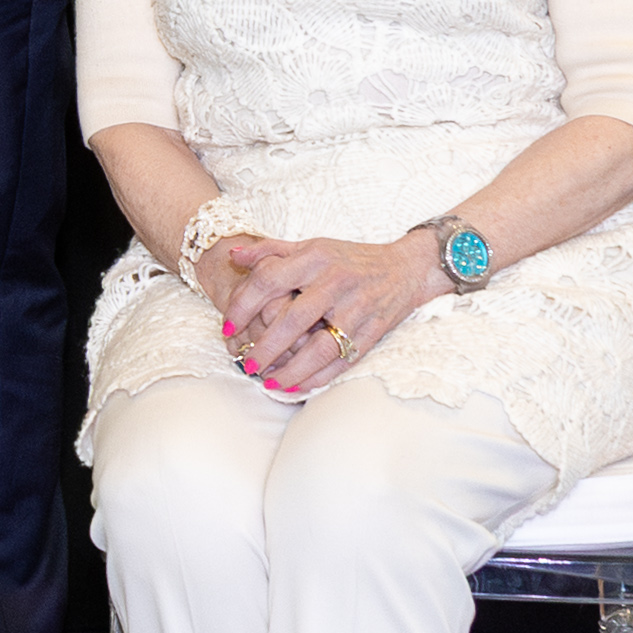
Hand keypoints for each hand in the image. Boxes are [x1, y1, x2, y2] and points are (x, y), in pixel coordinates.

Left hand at [210, 235, 446, 398]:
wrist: (405, 268)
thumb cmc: (349, 258)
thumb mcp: (310, 246)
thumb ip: (270, 250)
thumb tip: (233, 256)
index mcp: (315, 257)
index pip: (269, 280)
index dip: (243, 305)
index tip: (227, 326)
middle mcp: (335, 282)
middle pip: (292, 320)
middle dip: (265, 346)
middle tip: (245, 363)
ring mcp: (356, 309)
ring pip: (319, 348)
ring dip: (291, 370)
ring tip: (267, 382)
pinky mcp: (371, 332)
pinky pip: (342, 361)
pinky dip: (318, 377)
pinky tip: (297, 386)